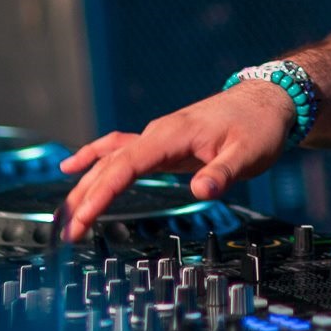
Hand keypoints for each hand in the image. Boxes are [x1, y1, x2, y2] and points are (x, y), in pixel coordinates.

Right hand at [58, 81, 295, 241]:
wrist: (267, 99)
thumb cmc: (258, 126)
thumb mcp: (248, 153)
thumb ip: (223, 173)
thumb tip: (201, 192)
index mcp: (172, 135)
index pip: (127, 164)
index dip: (102, 191)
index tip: (84, 216)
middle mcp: (157, 134)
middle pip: (110, 164)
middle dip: (85, 197)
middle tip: (66, 231)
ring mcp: (157, 138)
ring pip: (110, 160)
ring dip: (85, 185)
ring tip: (64, 214)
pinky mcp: (162, 145)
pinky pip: (120, 151)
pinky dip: (95, 159)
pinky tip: (73, 168)